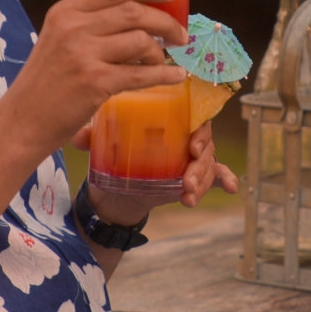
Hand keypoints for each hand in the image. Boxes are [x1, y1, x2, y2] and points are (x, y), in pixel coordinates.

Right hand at [0, 0, 187, 158]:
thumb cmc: (45, 82)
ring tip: (162, 61)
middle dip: (165, 21)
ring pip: (141, 40)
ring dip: (160, 51)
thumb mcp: (58, 40)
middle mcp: (73, 27)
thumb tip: (138, 15)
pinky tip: (174, 76)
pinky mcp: (95, 82)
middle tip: (179, 34)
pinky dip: (164, 74)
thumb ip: (88, 24)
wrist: (22, 121)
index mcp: (65, 11)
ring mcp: (84, 54)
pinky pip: (141, 74)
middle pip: (134, 11)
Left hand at [71, 122, 238, 224]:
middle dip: (200, 163)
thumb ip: (93, 138)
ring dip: (203, 180)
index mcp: (167, 118)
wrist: (117, 188)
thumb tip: (79, 138)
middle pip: (204, 142)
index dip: (198, 130)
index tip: (190, 148)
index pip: (192, 116)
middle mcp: (184, 133)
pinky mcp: (194, 175)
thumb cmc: (114, 153)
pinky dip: (225, 179)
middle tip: (186, 179)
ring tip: (187, 195)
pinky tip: (232, 187)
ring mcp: (192, 156)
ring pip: (209, 163)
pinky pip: (217, 174)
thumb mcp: (103, 144)